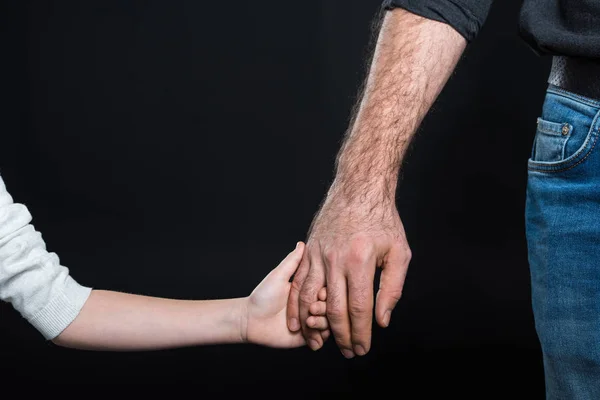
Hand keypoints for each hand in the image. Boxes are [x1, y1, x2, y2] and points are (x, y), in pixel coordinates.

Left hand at [243, 242, 329, 347]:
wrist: (250, 320)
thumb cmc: (262, 296)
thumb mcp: (278, 276)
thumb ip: (292, 261)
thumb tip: (302, 243)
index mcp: (308, 290)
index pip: (328, 289)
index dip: (329, 291)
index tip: (322, 292)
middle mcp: (312, 306)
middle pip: (333, 307)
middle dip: (326, 308)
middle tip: (313, 307)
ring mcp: (311, 322)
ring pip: (330, 323)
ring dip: (323, 322)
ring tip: (309, 320)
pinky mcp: (307, 337)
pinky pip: (322, 338)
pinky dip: (320, 335)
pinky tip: (310, 331)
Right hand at [287, 187, 410, 356]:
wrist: (358, 187)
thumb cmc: (382, 219)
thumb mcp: (399, 252)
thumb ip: (392, 288)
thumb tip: (382, 320)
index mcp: (360, 261)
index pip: (359, 308)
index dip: (361, 333)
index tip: (363, 348)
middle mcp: (335, 260)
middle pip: (334, 309)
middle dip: (341, 336)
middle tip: (349, 352)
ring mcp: (318, 255)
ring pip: (310, 299)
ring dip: (313, 326)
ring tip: (319, 345)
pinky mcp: (309, 251)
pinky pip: (298, 283)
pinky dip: (296, 305)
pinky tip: (297, 321)